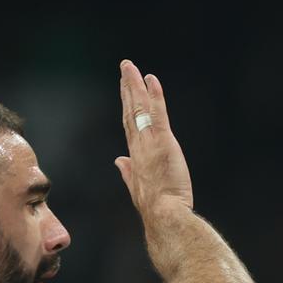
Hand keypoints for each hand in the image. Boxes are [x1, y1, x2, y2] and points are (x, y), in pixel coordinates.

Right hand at [115, 59, 193, 212]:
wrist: (163, 215)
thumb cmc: (155, 207)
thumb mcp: (138, 188)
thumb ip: (128, 172)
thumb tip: (119, 161)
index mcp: (135, 156)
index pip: (129, 125)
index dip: (126, 104)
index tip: (125, 88)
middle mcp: (139, 146)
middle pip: (131, 111)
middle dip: (127, 88)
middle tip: (126, 68)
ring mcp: (149, 143)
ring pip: (140, 109)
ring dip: (135, 85)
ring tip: (132, 67)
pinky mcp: (162, 142)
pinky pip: (157, 114)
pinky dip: (155, 96)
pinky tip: (151, 80)